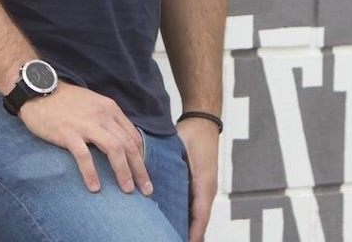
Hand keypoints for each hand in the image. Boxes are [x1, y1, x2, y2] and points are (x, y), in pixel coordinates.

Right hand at [17, 84, 152, 195]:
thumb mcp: (93, 104)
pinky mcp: (68, 133)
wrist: (38, 90)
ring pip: (114, 149)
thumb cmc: (65, 101)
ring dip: (123, 172)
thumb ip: (107, 120)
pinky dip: (91, 173)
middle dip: (139, 170)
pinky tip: (94, 187)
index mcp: (110, 108)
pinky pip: (85, 156)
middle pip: (128, 145)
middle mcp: (102, 114)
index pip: (133, 136)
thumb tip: (120, 142)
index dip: (141, 158)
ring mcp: (85, 123)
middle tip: (146, 190)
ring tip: (127, 190)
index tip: (142, 174)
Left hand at [176, 117, 219, 241]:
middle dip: (187, 233)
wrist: (203, 122)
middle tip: (168, 239)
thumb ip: (165, 163)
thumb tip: (145, 174)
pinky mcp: (200, 184)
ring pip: (196, 214)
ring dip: (185, 225)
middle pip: (199, 220)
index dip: (193, 233)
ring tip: (166, 233)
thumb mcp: (179, 149)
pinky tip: (170, 218)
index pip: (201, 216)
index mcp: (205, 184)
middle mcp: (207, 190)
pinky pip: (194, 205)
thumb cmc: (193, 135)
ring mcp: (204, 188)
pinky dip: (185, 214)